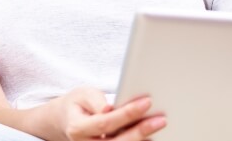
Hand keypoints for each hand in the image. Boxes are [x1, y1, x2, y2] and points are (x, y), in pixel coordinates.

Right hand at [51, 88, 165, 140]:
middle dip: (141, 131)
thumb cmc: (79, 105)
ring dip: (142, 140)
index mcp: (78, 128)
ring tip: (158, 126)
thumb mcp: (83, 95)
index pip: (106, 123)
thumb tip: (109, 109)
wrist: (70, 120)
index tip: (146, 102)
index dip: (127, 114)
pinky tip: (151, 137)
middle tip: (161, 120)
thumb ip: (96, 100)